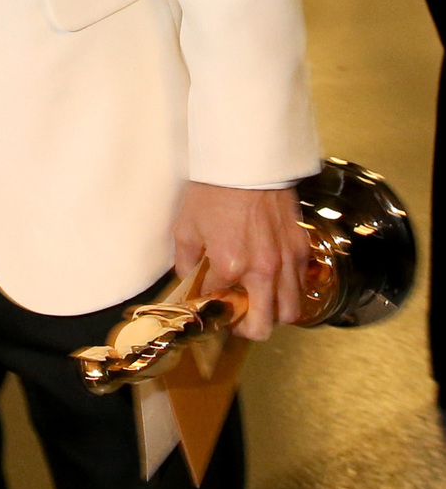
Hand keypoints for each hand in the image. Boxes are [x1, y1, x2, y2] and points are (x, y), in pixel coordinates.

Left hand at [173, 183, 309, 340]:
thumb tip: (189, 283)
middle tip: (235, 317)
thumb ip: (186, 263)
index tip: (206, 303)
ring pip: (289, 313)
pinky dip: (290, 293)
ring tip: (257, 301)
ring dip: (272, 313)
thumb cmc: (213, 190)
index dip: (210, 307)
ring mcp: (286, 260)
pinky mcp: (301, 248)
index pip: (219, 306)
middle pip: (262, 327)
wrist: (245, 160)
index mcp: (230, 265)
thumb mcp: (186, 227)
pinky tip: (273, 282)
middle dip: (246, 328)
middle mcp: (262, 269)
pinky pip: (301, 287)